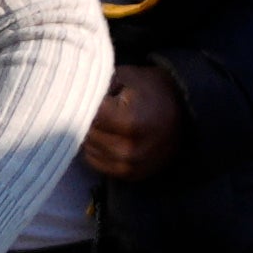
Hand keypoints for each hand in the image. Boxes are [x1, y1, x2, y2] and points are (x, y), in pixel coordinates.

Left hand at [78, 64, 185, 182]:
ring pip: (88, 148)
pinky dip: (96, 148)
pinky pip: (96, 162)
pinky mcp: (131, 175)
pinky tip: (106, 134)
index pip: (88, 115)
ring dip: (89, 133)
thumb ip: (98, 85)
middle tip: (93, 104)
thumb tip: (69, 91)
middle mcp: (130, 149)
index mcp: (130, 122)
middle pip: (86, 133)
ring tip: (102, 119)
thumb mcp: (126, 77)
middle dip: (84, 116)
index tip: (86, 92)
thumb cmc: (151, 90)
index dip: (84, 100)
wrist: (184, 114)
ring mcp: (131, 166)